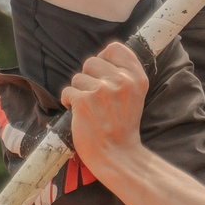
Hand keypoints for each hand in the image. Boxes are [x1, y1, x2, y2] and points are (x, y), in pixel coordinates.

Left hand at [62, 41, 148, 168]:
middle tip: (95, 98)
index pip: (115, 49)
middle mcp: (121, 81)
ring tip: (89, 108)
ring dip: (79, 92)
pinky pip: (67, 91)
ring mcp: (102, 90)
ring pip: (78, 77)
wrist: (118, 155)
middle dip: (88, 78)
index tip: (102, 74)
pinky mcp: (84, 101)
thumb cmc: (123, 126)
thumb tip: (104, 54)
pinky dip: (69, 101)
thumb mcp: (136, 96)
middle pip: (92, 61)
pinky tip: (78, 113)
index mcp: (136, 78)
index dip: (104, 59)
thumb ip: (125, 73)